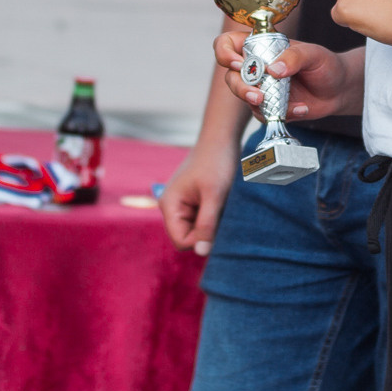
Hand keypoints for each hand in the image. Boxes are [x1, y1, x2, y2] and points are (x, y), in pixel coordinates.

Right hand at [160, 131, 235, 255]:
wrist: (221, 138)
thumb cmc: (216, 162)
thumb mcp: (214, 194)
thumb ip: (206, 224)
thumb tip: (201, 252)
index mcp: (169, 205)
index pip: (181, 241)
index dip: (200, 240)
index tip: (218, 224)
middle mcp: (171, 207)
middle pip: (189, 237)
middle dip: (207, 231)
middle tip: (222, 212)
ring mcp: (182, 205)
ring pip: (198, 230)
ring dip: (212, 223)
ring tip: (222, 204)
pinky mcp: (193, 202)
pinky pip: (203, 220)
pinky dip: (214, 216)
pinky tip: (222, 203)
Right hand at [214, 34, 363, 122]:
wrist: (340, 90)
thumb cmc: (325, 64)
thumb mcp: (313, 54)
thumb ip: (294, 57)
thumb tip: (273, 70)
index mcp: (261, 46)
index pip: (228, 43)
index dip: (225, 52)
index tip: (238, 63)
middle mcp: (256, 66)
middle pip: (231, 76)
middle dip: (240, 87)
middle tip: (257, 95)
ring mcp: (261, 87)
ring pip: (243, 97)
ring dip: (256, 103)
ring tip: (278, 106)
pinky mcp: (270, 107)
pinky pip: (263, 114)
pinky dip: (280, 114)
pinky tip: (300, 109)